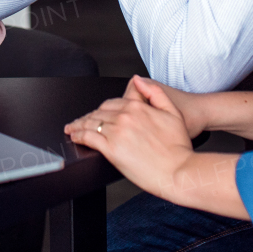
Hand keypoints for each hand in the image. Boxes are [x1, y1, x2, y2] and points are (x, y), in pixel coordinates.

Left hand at [64, 75, 195, 199]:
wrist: (180, 171)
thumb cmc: (178, 148)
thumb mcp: (172, 112)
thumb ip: (155, 93)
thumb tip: (137, 80)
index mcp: (137, 106)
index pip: (112, 103)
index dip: (102, 109)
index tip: (97, 113)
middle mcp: (125, 116)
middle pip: (99, 112)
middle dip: (88, 117)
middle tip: (81, 122)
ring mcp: (117, 132)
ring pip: (91, 123)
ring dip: (79, 125)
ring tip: (72, 128)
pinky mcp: (111, 149)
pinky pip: (89, 138)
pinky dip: (78, 135)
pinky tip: (74, 136)